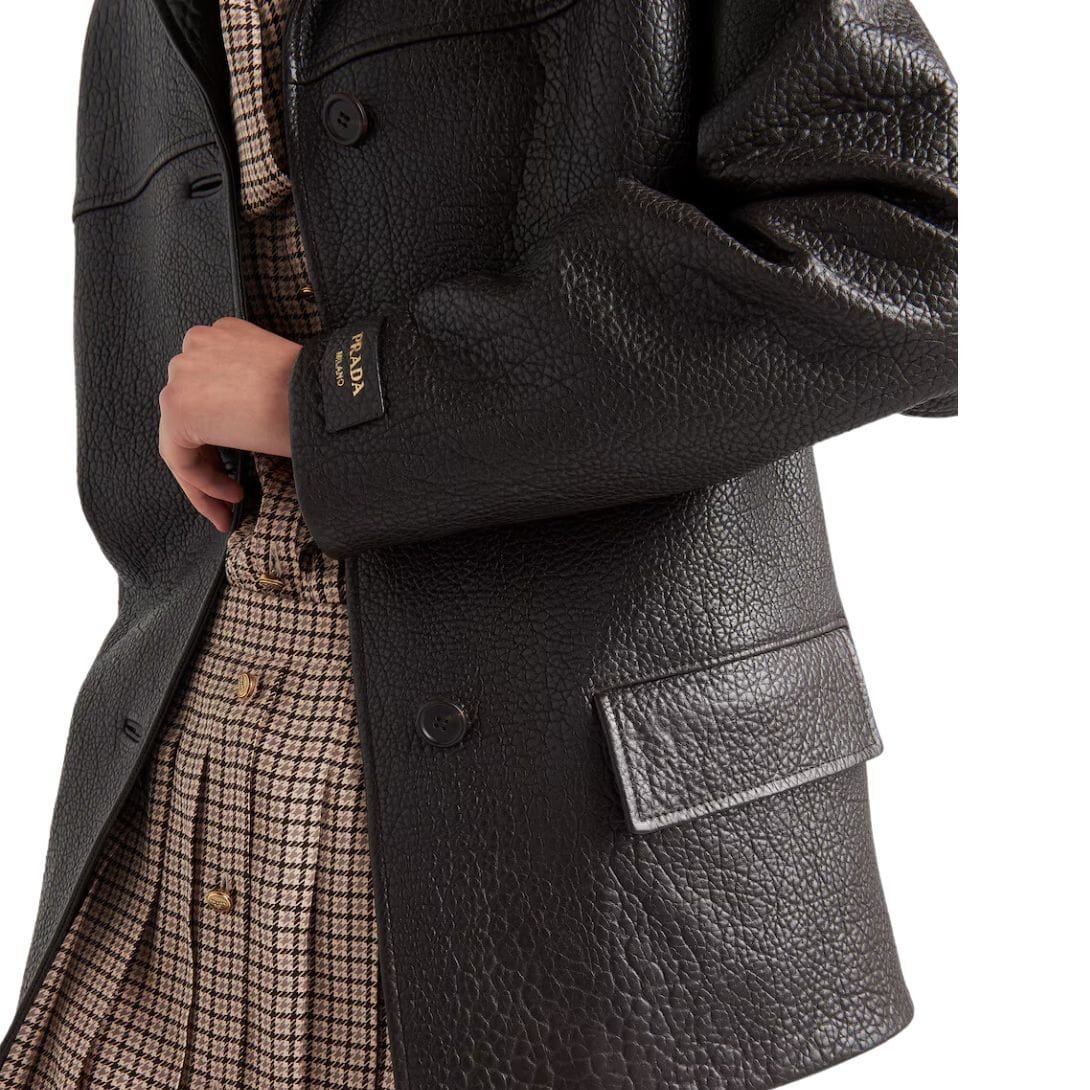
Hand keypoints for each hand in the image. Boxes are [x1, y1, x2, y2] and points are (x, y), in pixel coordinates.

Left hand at [159, 316, 300, 531]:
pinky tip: (232, 494)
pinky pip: (181, 456)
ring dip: (207, 475)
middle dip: (211, 455)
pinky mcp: (178, 409)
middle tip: (230, 488)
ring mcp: (181, 376)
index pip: (208, 389)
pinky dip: (203, 483)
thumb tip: (250, 425)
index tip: (238, 457)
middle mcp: (194, 348)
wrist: (319, 397)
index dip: (222, 430)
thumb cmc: (316, 394)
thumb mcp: (281, 381)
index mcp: (222, 334)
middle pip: (192, 413)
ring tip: (230, 502)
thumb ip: (254, 391)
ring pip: (182, 438)